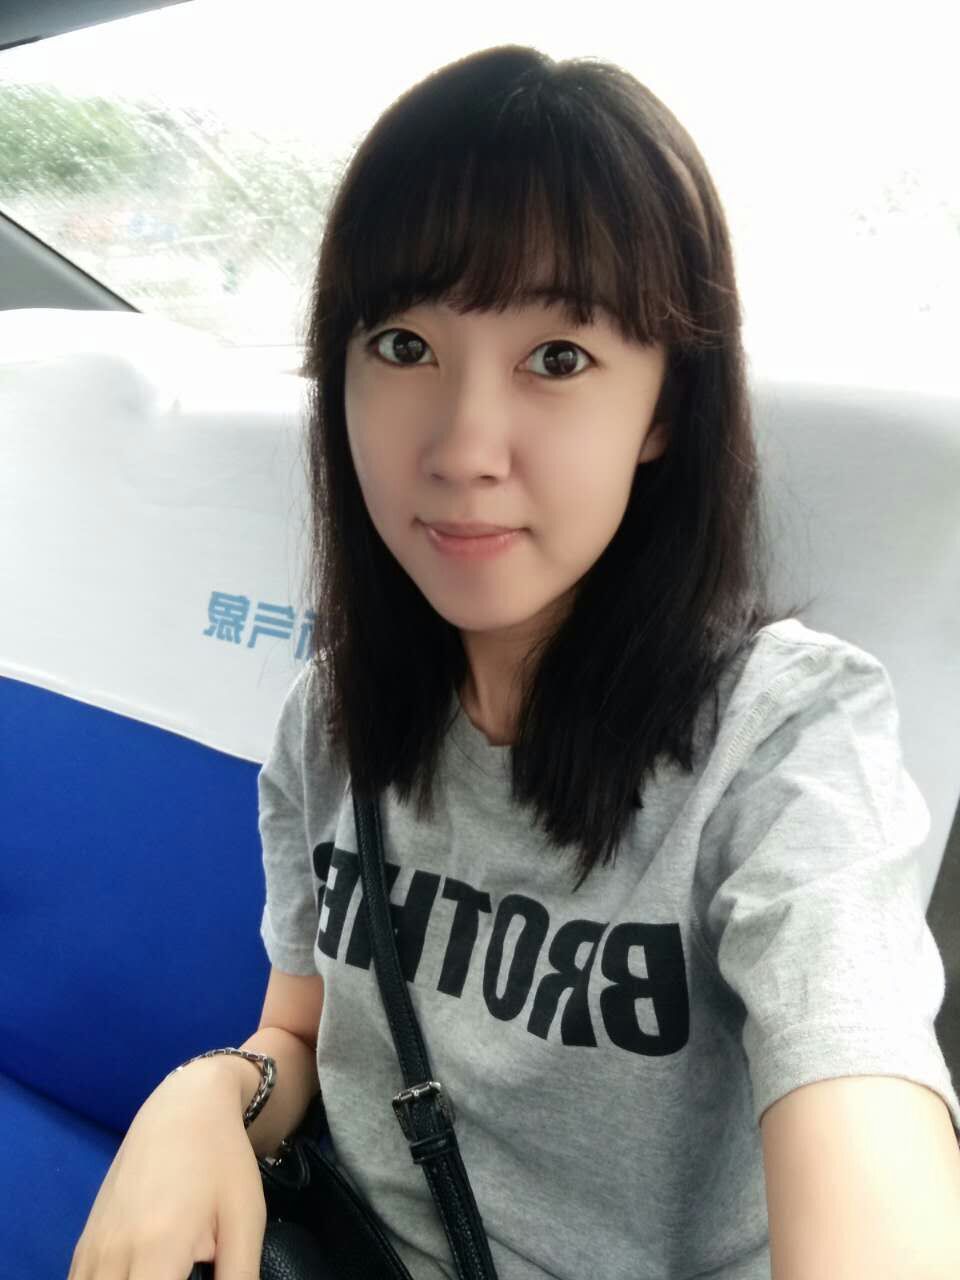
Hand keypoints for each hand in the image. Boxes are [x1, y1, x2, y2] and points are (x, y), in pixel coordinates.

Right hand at [68, 1066, 266, 1279]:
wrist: (184, 1107)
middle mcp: (114, 1255)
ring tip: (170, 1274)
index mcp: (158, 1250)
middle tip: (188, 1277)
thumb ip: (239, 1279)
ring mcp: (92, 1250)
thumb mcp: (246, 1221)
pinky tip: (139, 1278)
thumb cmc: (222, 1162)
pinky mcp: (84, 1244)